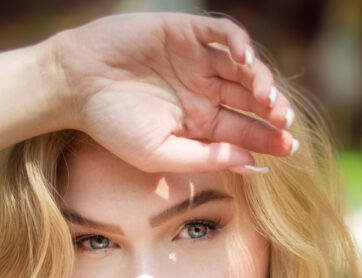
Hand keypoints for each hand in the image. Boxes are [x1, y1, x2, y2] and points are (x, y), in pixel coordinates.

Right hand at [48, 13, 295, 172]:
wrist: (74, 84)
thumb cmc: (111, 125)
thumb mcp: (158, 154)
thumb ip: (205, 158)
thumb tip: (252, 163)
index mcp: (201, 123)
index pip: (244, 131)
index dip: (268, 139)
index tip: (287, 150)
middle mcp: (205, 90)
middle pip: (251, 99)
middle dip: (272, 111)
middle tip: (283, 122)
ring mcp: (198, 59)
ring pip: (244, 68)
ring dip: (262, 81)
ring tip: (266, 98)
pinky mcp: (187, 32)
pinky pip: (223, 33)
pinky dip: (240, 44)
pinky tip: (246, 61)